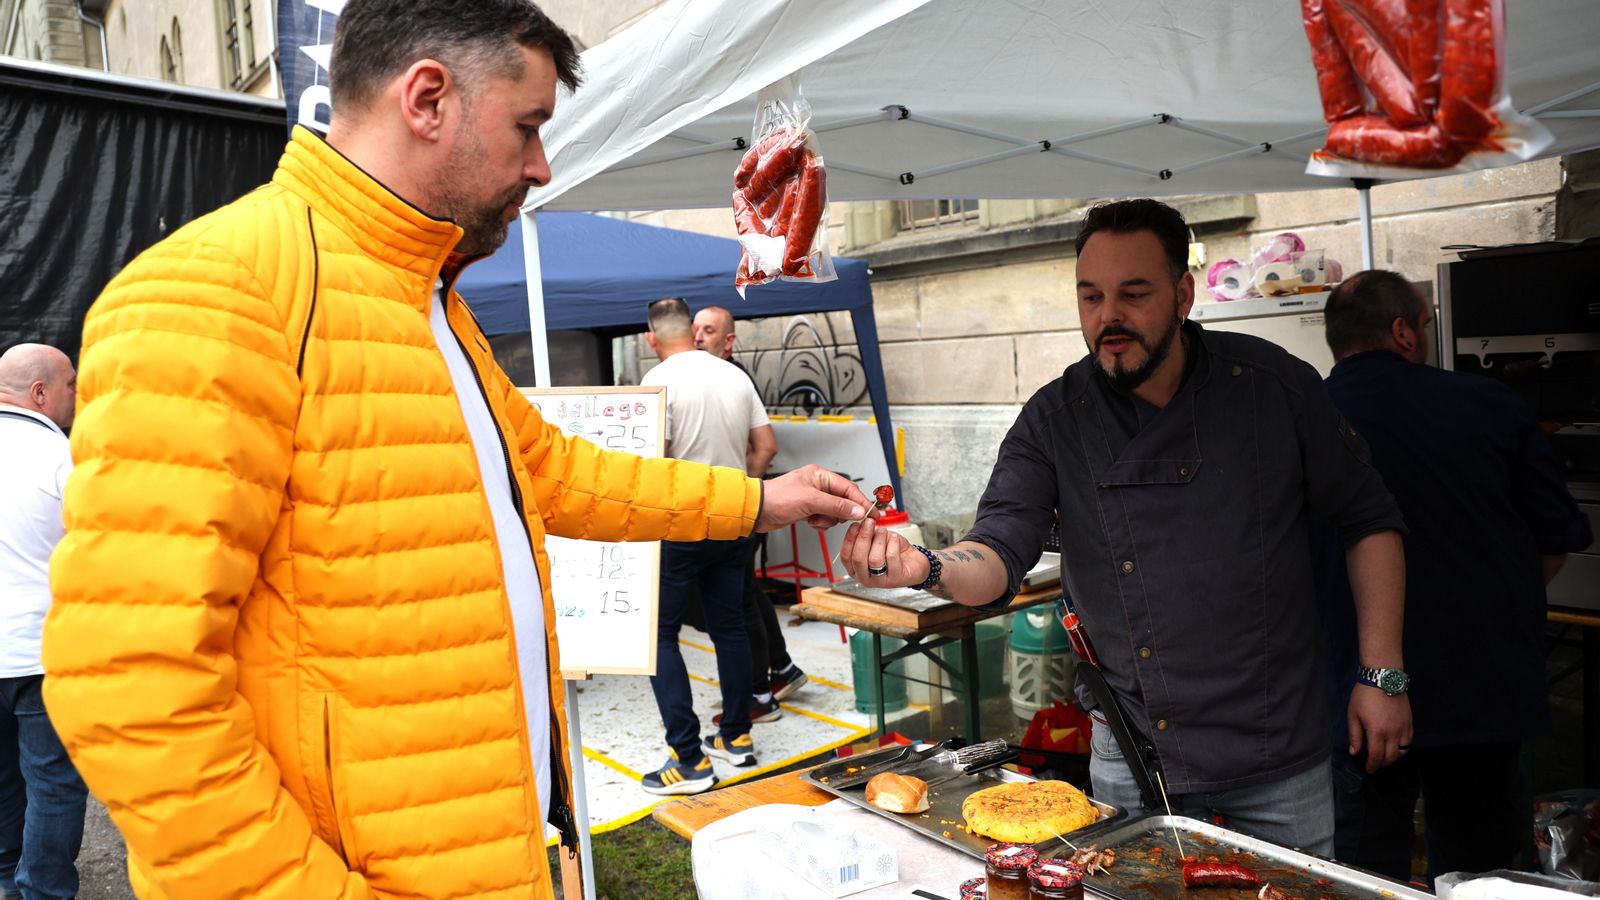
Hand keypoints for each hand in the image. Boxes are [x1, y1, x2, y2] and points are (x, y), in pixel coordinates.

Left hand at [755, 465, 872, 531]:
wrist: (757, 511)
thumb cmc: (777, 498)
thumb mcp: (811, 501)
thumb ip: (836, 506)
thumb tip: (857, 510)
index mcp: (820, 475)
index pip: (849, 488)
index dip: (862, 502)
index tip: (873, 514)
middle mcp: (818, 485)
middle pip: (844, 500)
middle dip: (841, 512)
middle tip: (839, 519)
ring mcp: (813, 498)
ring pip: (835, 511)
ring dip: (828, 519)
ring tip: (816, 519)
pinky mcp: (808, 510)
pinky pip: (824, 517)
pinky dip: (820, 522)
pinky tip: (810, 522)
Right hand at [841, 517, 927, 587]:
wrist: (913, 562)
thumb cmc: (893, 552)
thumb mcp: (876, 541)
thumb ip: (867, 535)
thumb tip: (862, 523)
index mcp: (855, 569)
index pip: (845, 556)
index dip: (849, 539)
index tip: (855, 524)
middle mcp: (864, 578)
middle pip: (858, 558)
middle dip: (863, 537)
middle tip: (869, 523)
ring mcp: (879, 581)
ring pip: (874, 559)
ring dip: (879, 540)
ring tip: (884, 531)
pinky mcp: (895, 579)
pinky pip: (891, 558)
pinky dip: (892, 544)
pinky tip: (894, 539)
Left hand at [1347, 686, 1412, 772]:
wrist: (1383, 679)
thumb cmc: (1364, 696)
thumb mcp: (1353, 715)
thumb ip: (1355, 735)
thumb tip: (1355, 752)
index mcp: (1376, 732)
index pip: (1376, 757)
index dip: (1372, 766)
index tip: (1369, 769)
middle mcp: (1393, 733)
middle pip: (1391, 757)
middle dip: (1382, 763)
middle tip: (1376, 763)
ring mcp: (1403, 728)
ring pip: (1403, 751)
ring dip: (1394, 757)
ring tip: (1386, 755)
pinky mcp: (1410, 722)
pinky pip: (1409, 741)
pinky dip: (1403, 747)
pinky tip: (1396, 745)